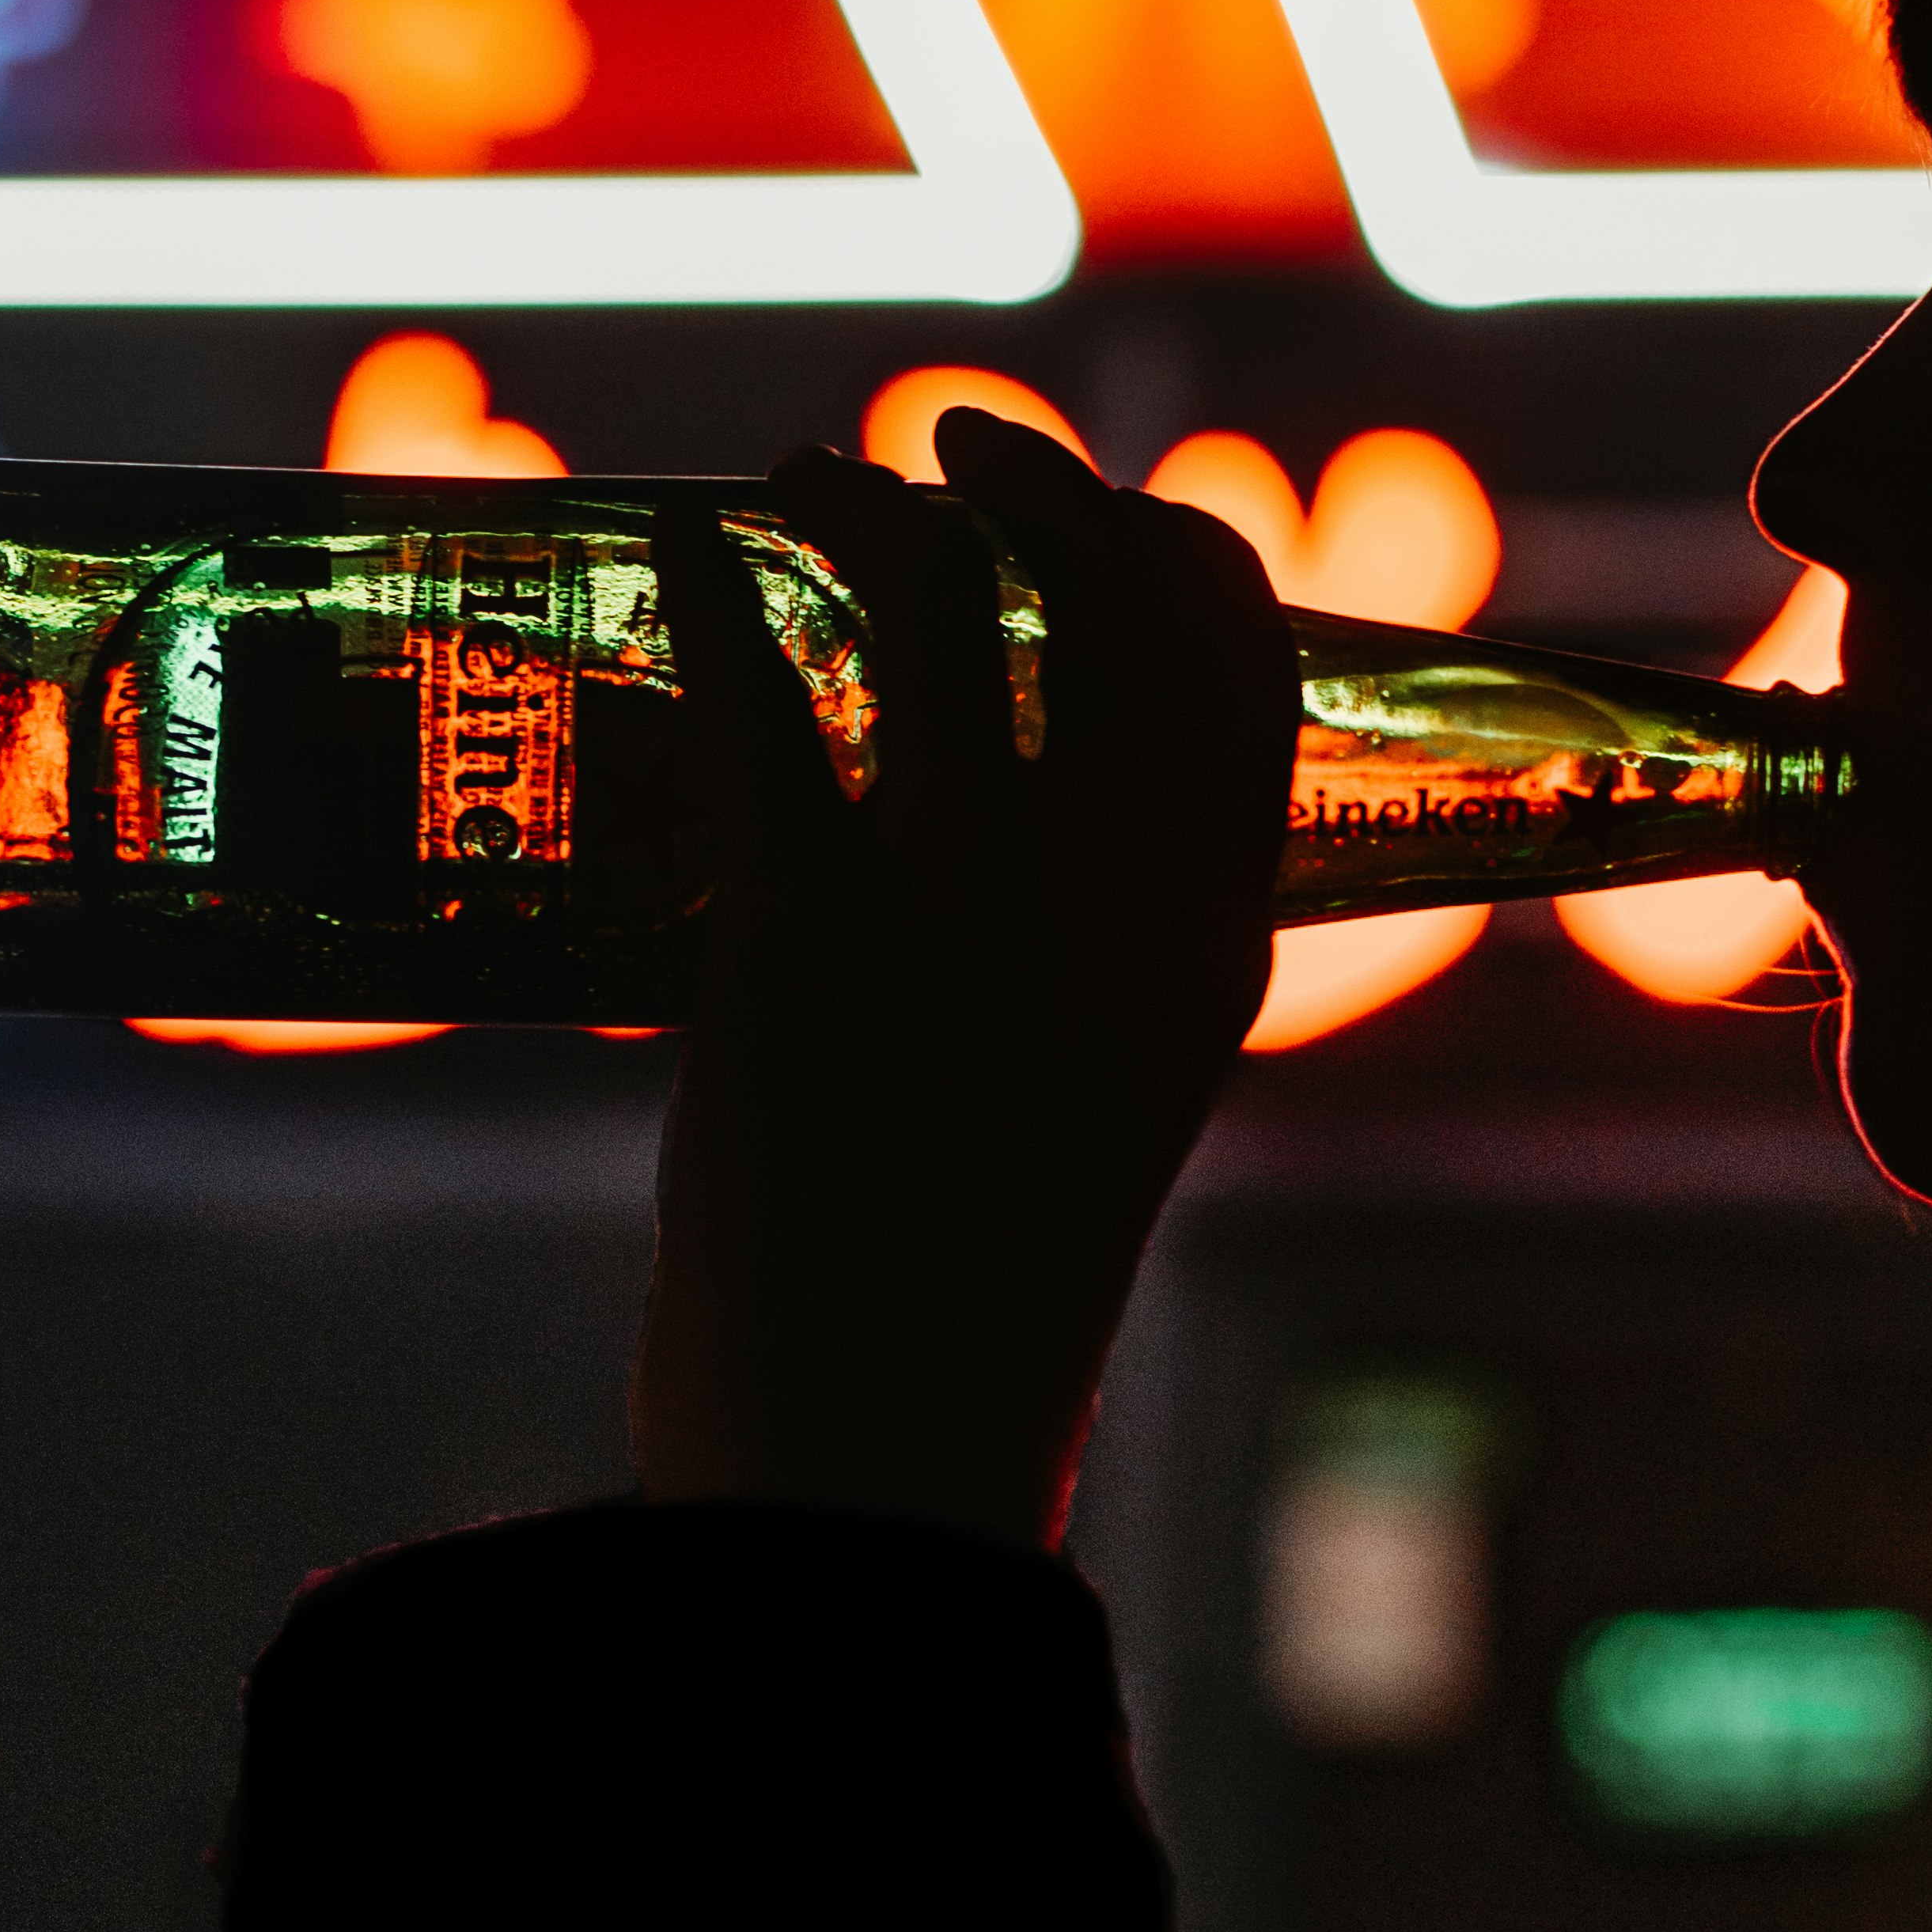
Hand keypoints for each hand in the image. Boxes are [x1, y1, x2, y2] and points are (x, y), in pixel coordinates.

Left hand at [631, 412, 1298, 1549]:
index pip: (1239, 667)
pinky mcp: (803, 955)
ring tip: (795, 492)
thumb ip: (1079, 971)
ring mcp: (964, 929)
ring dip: (863, 515)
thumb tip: (1007, 842)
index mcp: (1205, 954)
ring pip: (942, 622)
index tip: (1073, 507)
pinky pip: (767, 710)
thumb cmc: (960, 1311)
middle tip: (934, 456)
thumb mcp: (1085, 1112)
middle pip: (1113, 600)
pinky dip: (724, 602)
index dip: (1159, 545)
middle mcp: (1113, 916)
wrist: (866, 1475)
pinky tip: (692, 559)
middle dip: (1027, 486)